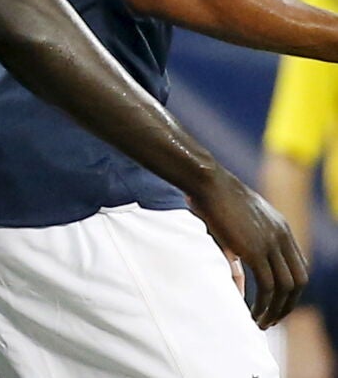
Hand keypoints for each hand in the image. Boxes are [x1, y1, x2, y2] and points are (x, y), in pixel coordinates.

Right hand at [191, 166, 306, 327]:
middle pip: (298, 281)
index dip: (290, 290)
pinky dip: (264, 303)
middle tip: (271, 319)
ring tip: (261, 322)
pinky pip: (268, 286)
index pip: (298, 267)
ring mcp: (271, 243)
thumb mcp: (232, 225)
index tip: (275, 303)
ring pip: (285, 287)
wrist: (205, 180)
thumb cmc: (210, 198)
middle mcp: (282, 236)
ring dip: (276, 309)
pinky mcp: (255, 250)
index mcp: (281, 228)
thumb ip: (240, 253)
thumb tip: (238, 284)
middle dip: (287, 304)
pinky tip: (252, 313)